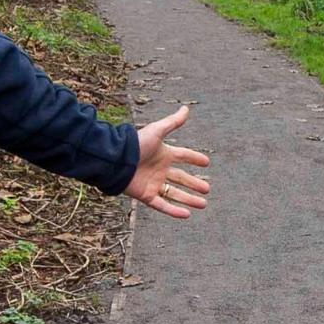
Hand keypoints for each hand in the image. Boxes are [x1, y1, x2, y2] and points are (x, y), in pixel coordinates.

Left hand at [127, 103, 212, 218]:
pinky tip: (187, 215)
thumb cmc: (136, 144)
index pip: (183, 156)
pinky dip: (174, 211)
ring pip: (175, 193)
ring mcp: (153, 183)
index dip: (194, 158)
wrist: (116, 160)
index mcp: (163, 154)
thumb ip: (172, 122)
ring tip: (203, 204)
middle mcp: (160, 169)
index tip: (206, 163)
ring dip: (189, 199)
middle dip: (194, 183)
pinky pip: (163, 205)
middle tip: (207, 189)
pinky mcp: (146, 195)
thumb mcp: (157, 131)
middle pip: (181, 178)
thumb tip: (186, 109)